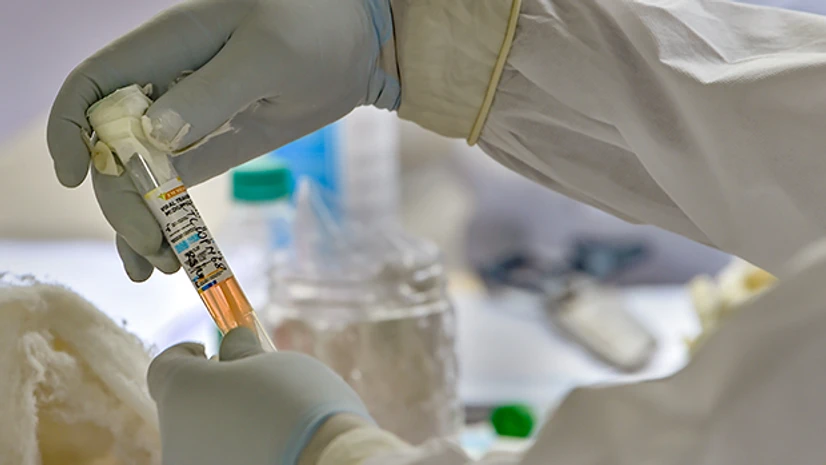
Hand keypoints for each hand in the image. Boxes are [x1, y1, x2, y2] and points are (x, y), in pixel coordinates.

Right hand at [47, 0, 398, 280]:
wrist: (360, 45)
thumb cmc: (317, 28)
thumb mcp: (268, 56)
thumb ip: (212, 92)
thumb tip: (152, 136)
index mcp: (167, 48)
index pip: (94, 84)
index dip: (71, 127)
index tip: (75, 177)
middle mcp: (167, 85)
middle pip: (113, 146)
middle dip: (122, 200)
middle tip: (153, 249)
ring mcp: (189, 118)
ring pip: (141, 173)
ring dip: (140, 221)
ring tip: (161, 267)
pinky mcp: (216, 143)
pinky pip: (177, 184)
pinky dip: (167, 220)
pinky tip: (166, 256)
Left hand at [147, 328, 373, 464]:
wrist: (325, 463)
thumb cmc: (298, 404)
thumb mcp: (273, 362)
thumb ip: (242, 352)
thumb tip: (231, 345)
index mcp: (180, 392)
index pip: (164, 367)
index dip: (187, 354)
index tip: (214, 353)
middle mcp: (172, 435)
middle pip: (186, 406)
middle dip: (215, 394)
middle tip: (258, 389)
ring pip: (203, 439)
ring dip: (227, 427)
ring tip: (273, 426)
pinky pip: (219, 460)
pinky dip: (238, 453)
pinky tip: (272, 451)